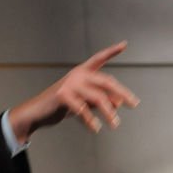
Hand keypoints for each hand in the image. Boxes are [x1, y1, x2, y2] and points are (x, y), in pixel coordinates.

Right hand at [8, 41, 138, 139]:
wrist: (38, 112)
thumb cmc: (63, 105)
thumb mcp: (85, 102)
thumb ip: (101, 100)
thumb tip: (119, 103)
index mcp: (82, 72)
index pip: (99, 58)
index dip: (111, 51)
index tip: (124, 44)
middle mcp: (78, 74)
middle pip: (107, 82)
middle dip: (122, 93)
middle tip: (134, 104)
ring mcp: (70, 84)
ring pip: (98, 98)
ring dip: (109, 113)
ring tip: (115, 124)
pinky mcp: (64, 95)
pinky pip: (83, 110)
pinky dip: (91, 121)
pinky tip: (96, 128)